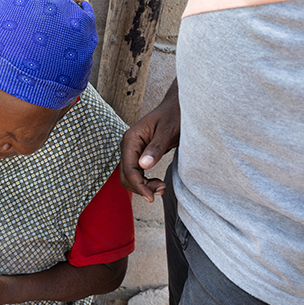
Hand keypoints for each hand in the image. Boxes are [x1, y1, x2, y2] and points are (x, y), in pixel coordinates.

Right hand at [120, 78, 179, 202]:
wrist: (177, 107)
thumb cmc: (174, 115)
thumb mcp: (168, 131)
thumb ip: (156, 147)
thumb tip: (143, 165)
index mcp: (131, 139)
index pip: (129, 169)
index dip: (139, 185)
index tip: (152, 197)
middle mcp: (128, 145)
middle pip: (126, 175)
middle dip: (141, 187)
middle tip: (162, 189)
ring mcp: (132, 150)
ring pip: (130, 177)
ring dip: (143, 186)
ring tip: (162, 187)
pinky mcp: (138, 154)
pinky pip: (136, 173)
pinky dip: (145, 182)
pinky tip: (158, 184)